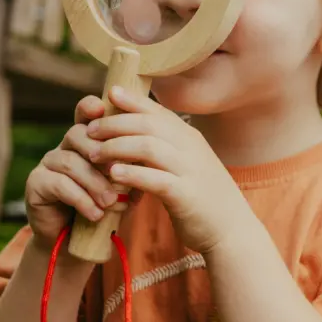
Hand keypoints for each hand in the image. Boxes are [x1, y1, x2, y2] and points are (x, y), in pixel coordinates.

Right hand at [24, 96, 119, 251]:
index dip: (90, 107)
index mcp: (86, 139)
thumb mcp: (124, 185)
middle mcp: (64, 146)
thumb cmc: (104, 206)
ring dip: (95, 183)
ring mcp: (48, 163)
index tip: (101, 109)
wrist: (74, 241)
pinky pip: (59, 184)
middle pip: (77, 134)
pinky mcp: (36, 183)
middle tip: (119, 174)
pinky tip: (96, 214)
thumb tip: (147, 161)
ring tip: (111, 201)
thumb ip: (132, 169)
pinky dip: (82, 199)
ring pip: (70, 161)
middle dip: (101, 153)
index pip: (85, 114)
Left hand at [83, 86, 255, 254]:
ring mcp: (190, 170)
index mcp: (189, 137)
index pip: (158, 111)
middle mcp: (191, 148)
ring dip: (116, 147)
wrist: (231, 229)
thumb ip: (166, 147)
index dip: (133, 100)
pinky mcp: (186, 195)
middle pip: (148, 125)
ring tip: (94, 154)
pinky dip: (132, 174)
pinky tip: (113, 173)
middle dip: (115, 124)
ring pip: (149, 147)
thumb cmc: (203, 196)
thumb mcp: (187, 164)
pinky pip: (155, 179)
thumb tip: (134, 134)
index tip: (110, 93)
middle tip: (90, 131)